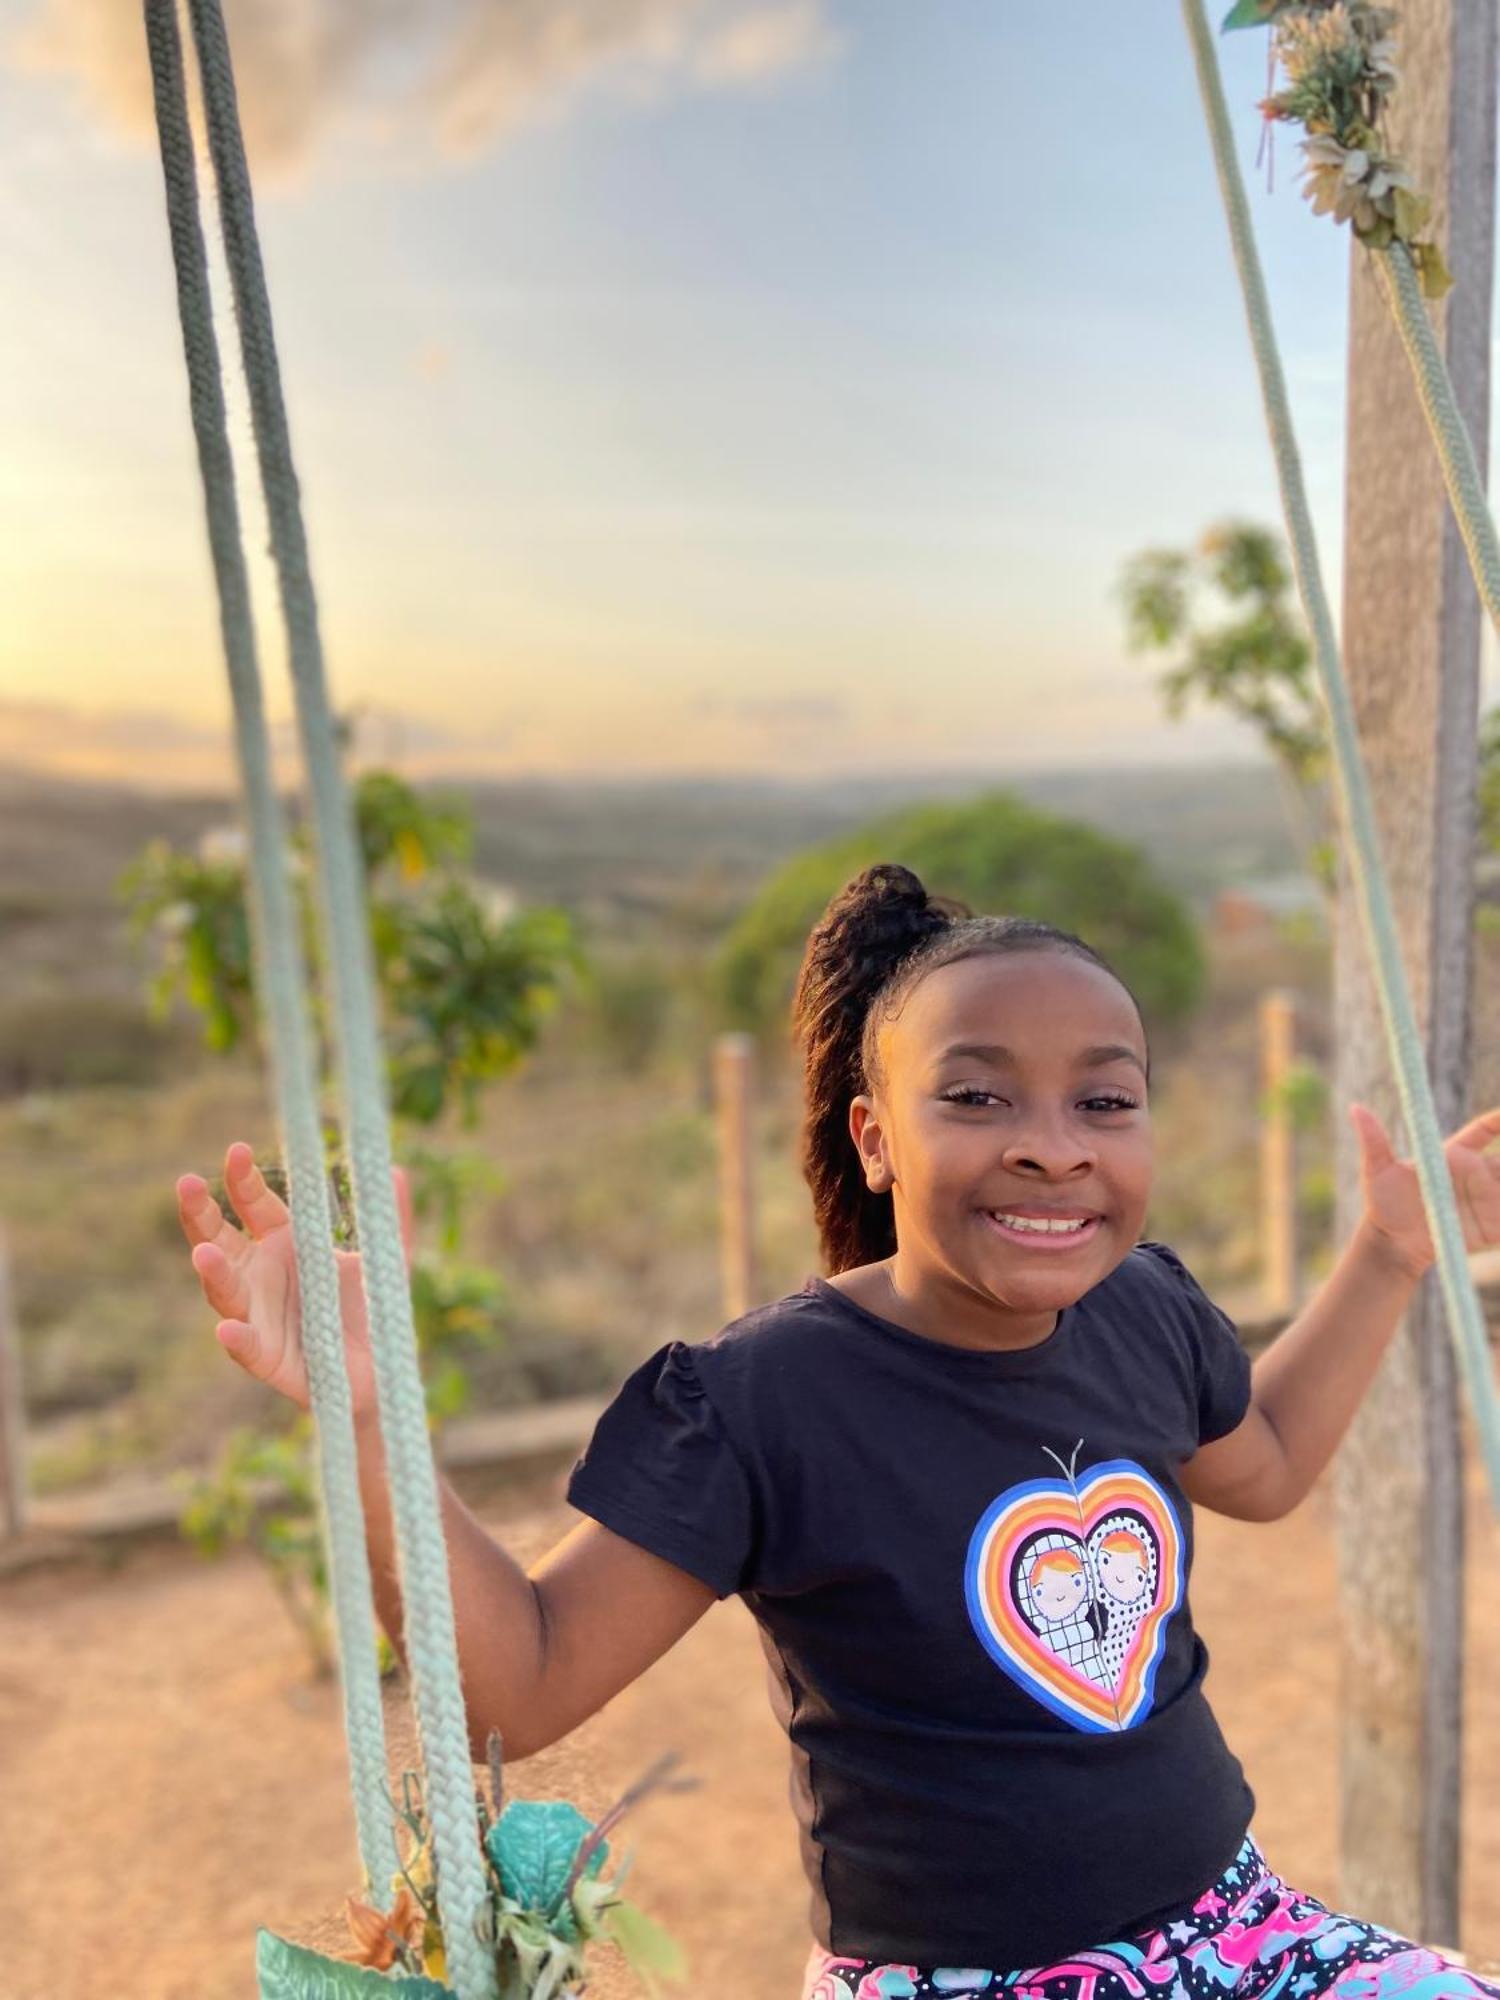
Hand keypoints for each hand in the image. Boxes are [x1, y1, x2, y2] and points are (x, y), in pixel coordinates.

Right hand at [176, 1141, 411, 1418]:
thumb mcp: (389, 1259)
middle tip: (186, 1183)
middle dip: (201, 1214)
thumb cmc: (374, 1310)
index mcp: (286, 1245)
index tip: (237, 1150)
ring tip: (204, 1254)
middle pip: (221, 1240)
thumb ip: (393, 1218)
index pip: (256, 1206)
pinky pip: (249, 1349)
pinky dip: (237, 1339)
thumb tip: (394, 1172)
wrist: (384, 1371)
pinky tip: (228, 1329)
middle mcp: (262, 1277)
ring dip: (213, 1274)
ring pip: (226, 1293)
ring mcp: (259, 1317)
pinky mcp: (270, 1360)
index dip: (244, 1180)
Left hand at [1351, 1102, 1499, 1280]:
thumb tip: (1355, 1108)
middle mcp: (1476, 1175)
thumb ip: (1375, 1141)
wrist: (1394, 1245)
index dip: (1499, 1120)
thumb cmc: (1384, 1204)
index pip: (1484, 1131)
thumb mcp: (1378, 1172)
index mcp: (1454, 1156)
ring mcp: (1488, 1201)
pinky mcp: (1493, 1227)